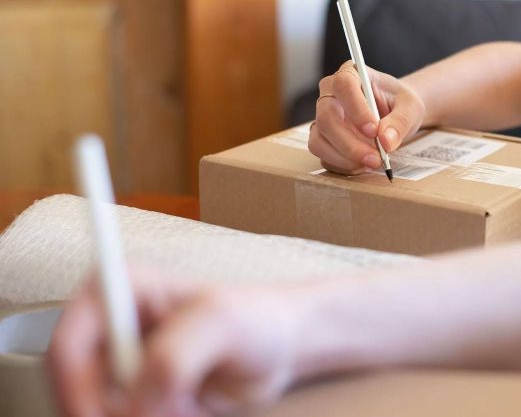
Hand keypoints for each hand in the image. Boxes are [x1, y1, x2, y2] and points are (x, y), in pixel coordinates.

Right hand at [47, 271, 304, 416]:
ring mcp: (118, 368)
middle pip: (75, 392)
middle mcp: (107, 330)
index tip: (107, 416)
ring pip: (99, 412)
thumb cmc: (255, 319)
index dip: (78, 392)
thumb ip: (175, 357)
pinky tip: (189, 411)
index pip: (68, 347)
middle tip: (170, 411)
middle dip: (115, 413)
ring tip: (189, 406)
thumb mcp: (221, 325)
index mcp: (116, 291)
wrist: (278, 348)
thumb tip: (137, 401)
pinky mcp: (133, 398)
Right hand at [310, 62, 425, 174]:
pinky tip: (362, 165)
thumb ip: (401, 120)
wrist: (394, 115)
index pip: (343, 85)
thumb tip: (386, 141)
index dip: (356, 109)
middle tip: (376, 158)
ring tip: (372, 163)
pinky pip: (323, 156)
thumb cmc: (399, 104)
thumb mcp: (410, 107)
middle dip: (350, 143)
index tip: (374, 131)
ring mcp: (322, 118)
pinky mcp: (322, 140)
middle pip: (326, 117)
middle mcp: (330, 94)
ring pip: (319, 140)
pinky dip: (342, 166)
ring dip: (345, 157)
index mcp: (351, 74)